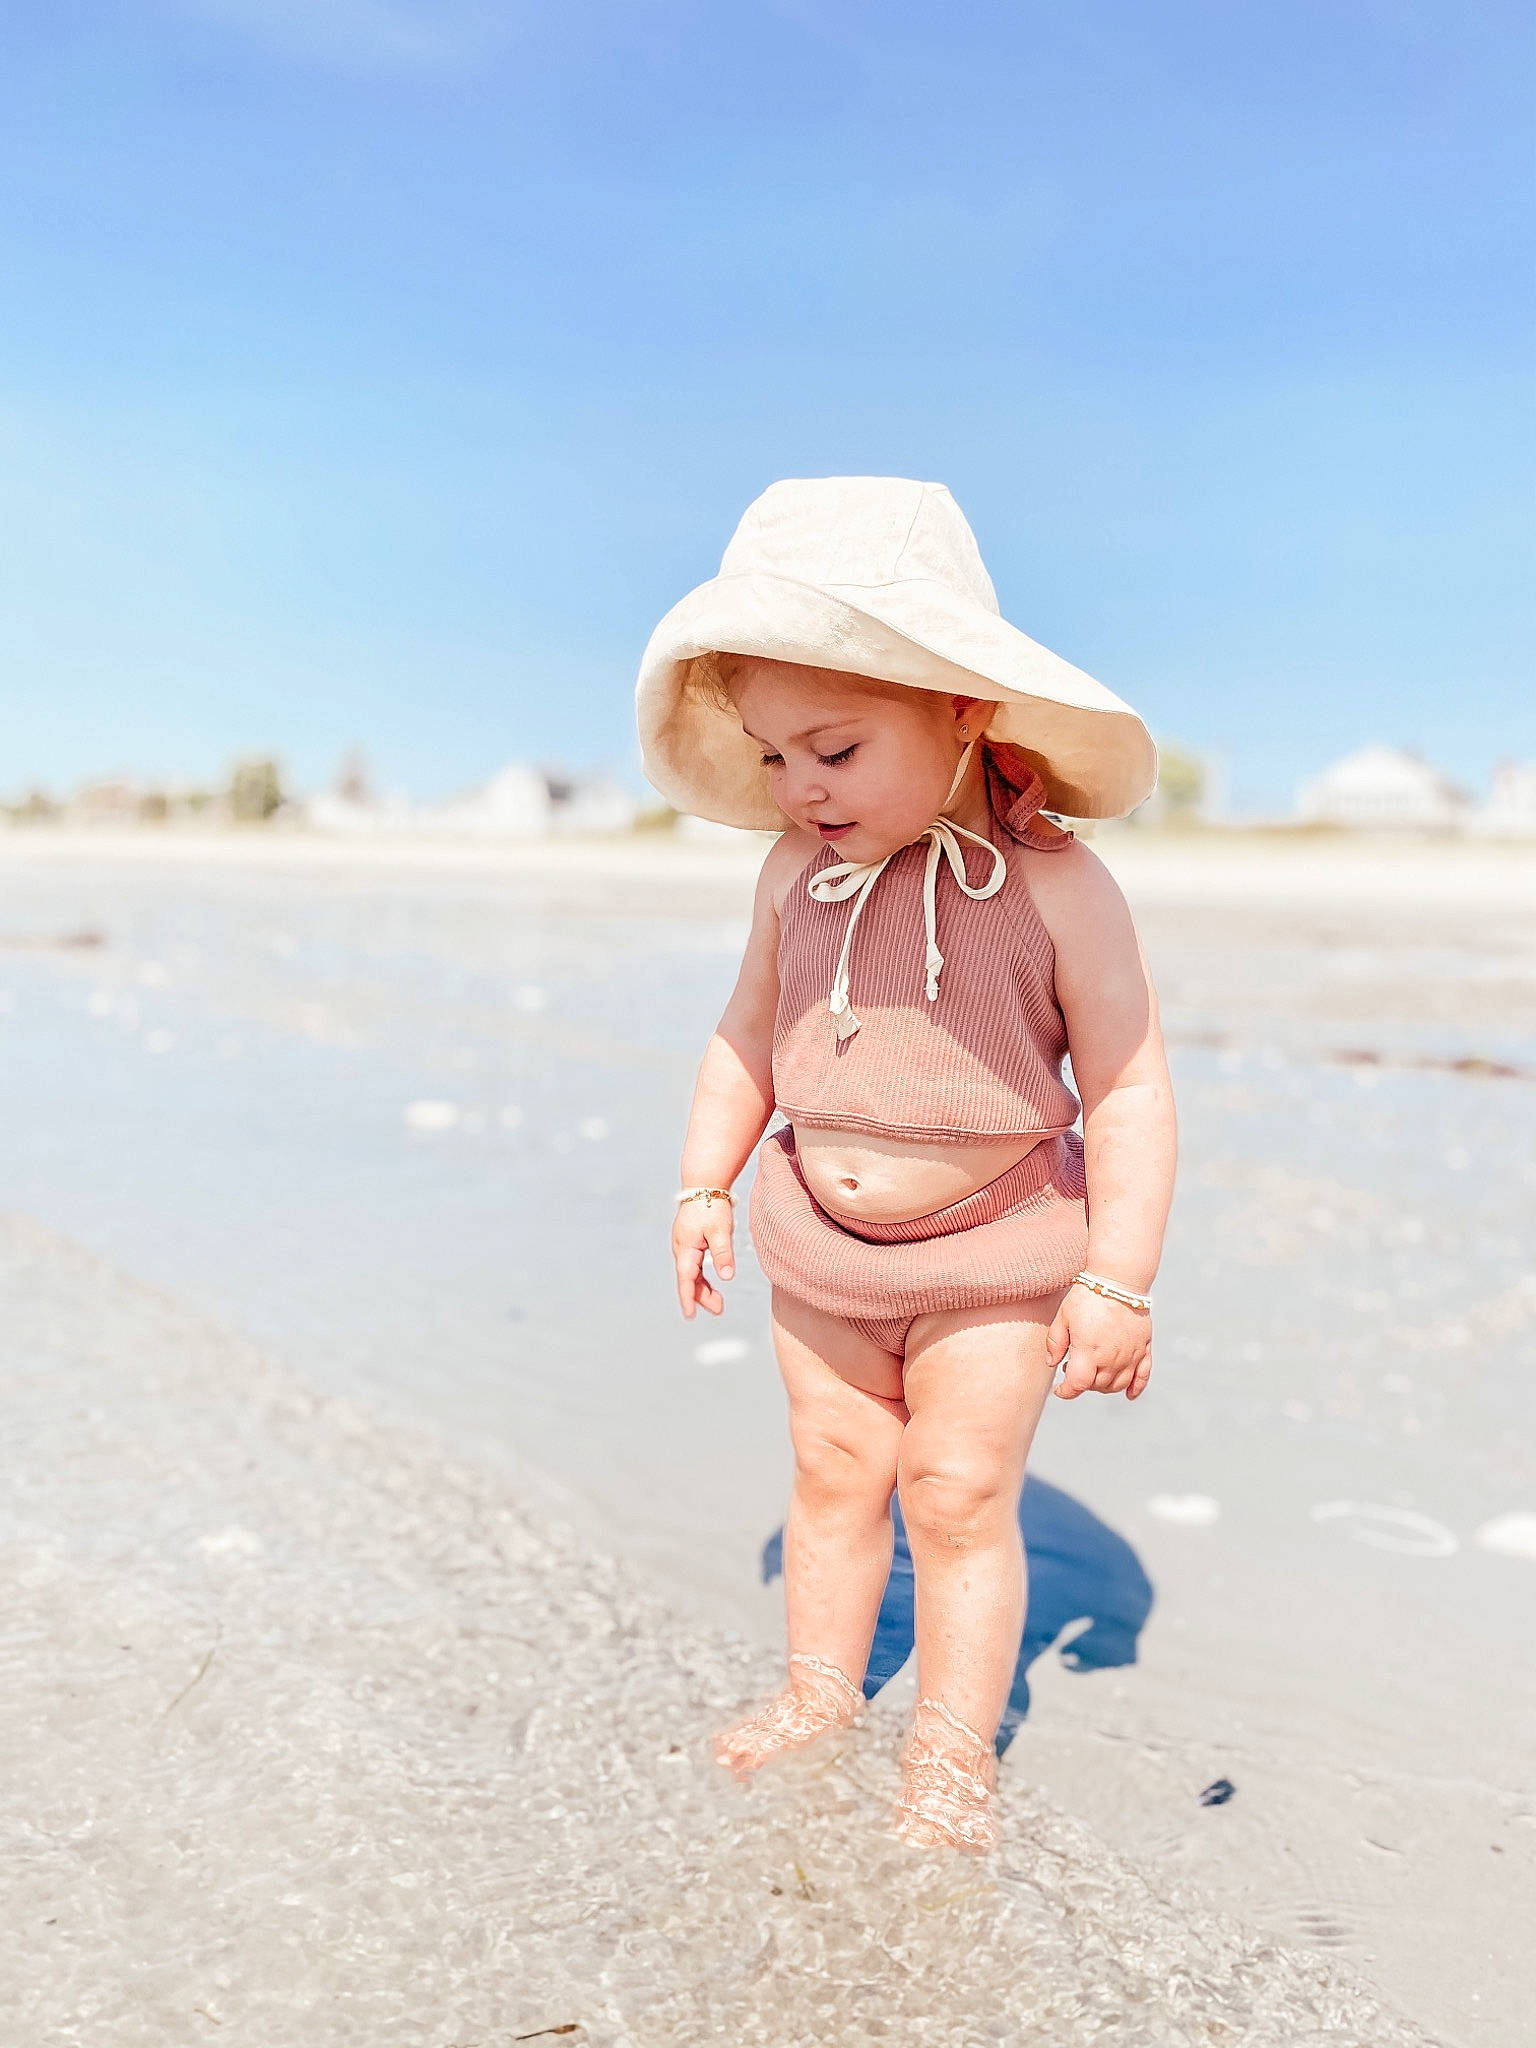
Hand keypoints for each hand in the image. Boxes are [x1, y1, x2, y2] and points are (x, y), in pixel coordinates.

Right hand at [672, 1197, 735, 1317]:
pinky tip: (713, 1284)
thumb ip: (723, 1254)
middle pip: (689, 1279)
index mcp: (686, 1248)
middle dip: (701, 1296)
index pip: (686, 1279)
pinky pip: (695, 1265)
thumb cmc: (712, 1205)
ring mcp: (685, 1246)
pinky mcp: (691, 1242)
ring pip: (692, 1274)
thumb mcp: (721, 1230)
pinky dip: (703, 1277)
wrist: (705, 1184)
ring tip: (718, 1303)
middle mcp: (682, 1249)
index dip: (688, 1298)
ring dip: (703, 1288)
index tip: (690, 1315)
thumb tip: (726, 1276)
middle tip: (719, 1309)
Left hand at [1047, 1285, 1151, 1399]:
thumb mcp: (1063, 1316)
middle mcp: (1111, 1358)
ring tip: (1094, 1372)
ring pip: (1118, 1385)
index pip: (1077, 1385)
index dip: (1066, 1392)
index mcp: (1088, 1352)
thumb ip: (1055, 1342)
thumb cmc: (1087, 1296)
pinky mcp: (1144, 1348)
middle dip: (1083, 1384)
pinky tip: (1129, 1394)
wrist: (1119, 1278)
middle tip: (1074, 1368)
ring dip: (1104, 1386)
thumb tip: (1052, 1363)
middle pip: (1097, 1386)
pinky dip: (1136, 1388)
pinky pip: (1143, 1376)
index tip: (1059, 1389)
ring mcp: (1130, 1355)